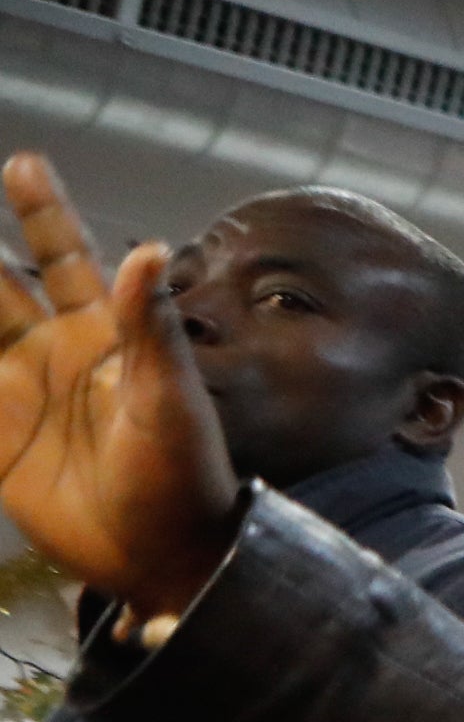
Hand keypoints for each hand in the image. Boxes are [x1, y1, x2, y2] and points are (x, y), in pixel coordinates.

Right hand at [0, 156, 242, 616]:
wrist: (166, 557)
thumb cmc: (186, 475)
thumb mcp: (171, 399)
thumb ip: (153, 328)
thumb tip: (149, 249)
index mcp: (104, 336)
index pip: (67, 259)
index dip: (45, 213)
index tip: (24, 164)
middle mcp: (55, 355)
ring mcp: (20, 396)